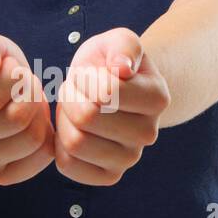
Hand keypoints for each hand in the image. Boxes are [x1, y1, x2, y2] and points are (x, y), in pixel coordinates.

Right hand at [0, 31, 54, 184]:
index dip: (15, 77)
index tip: (10, 68)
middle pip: (18, 119)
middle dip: (31, 93)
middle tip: (23, 85)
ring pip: (33, 138)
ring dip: (40, 113)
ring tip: (26, 101)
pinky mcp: (0, 173)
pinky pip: (42, 158)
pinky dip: (47, 137)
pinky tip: (33, 124)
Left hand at [53, 28, 170, 184]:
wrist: (115, 90)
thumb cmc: (112, 63)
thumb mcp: (120, 41)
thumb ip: (125, 45)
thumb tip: (123, 68)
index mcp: (156, 99)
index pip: (104, 93)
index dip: (84, 78)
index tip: (88, 74)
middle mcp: (149, 134)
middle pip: (86, 118)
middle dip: (71, 97)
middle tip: (77, 90)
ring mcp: (130, 159)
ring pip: (75, 143)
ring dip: (64, 120)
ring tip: (75, 106)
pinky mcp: (109, 176)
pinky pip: (68, 166)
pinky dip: (60, 145)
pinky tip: (72, 129)